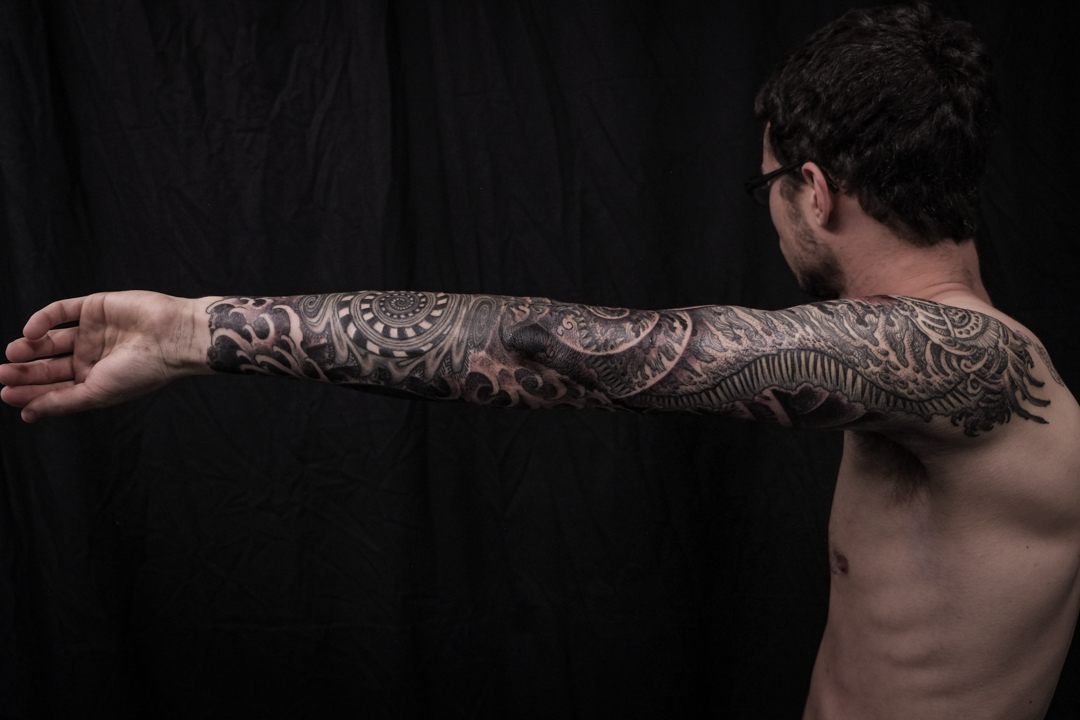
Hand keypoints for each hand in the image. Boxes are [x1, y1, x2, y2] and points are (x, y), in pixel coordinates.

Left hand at [0, 291, 211, 421]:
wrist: (172, 338)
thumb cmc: (143, 371)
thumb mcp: (97, 393)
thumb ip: (61, 402)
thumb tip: (27, 414)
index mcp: (96, 381)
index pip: (55, 388)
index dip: (29, 392)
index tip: (7, 394)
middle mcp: (92, 357)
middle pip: (49, 364)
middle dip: (25, 370)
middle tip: (4, 373)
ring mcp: (92, 331)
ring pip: (50, 338)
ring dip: (29, 346)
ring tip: (14, 352)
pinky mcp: (94, 307)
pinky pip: (60, 311)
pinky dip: (42, 319)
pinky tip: (32, 331)